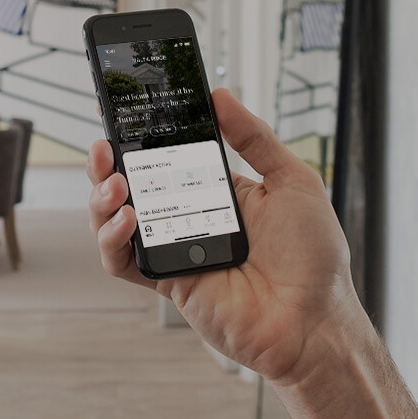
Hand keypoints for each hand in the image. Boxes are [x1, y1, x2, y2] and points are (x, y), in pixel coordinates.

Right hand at [86, 89, 360, 385]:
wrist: (313, 321)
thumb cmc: (314, 256)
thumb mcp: (292, 181)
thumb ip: (254, 138)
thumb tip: (220, 96)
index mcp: (220, 190)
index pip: (169, 155)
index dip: (142, 135)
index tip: (124, 109)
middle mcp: (193, 217)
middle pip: (135, 184)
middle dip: (110, 162)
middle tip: (105, 145)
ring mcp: (176, 250)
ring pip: (117, 220)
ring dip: (103, 198)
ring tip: (115, 184)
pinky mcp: (167, 282)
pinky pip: (123, 262)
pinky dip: (112, 240)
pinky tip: (128, 221)